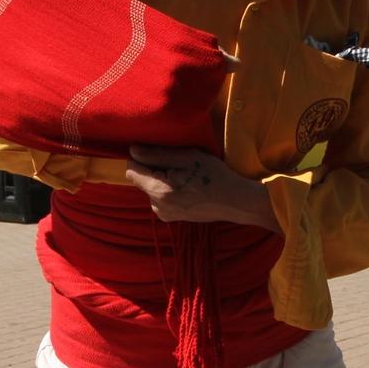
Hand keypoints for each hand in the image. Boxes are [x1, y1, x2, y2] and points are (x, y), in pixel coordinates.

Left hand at [127, 146, 276, 229]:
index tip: (160, 153)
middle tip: (181, 165)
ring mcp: (164, 214)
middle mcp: (157, 206)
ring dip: (164, 179)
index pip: (132, 170)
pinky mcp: (172, 217)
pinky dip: (170, 189)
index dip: (142, 158)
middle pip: (143, 179)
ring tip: (187, 176)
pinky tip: (188, 187)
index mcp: (159, 191)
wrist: (236, 202)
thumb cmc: (215, 176)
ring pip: (153, 187)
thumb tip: (132, 150)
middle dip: (156, 169)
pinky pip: (161, 197)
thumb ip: (157, 155)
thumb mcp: (187, 158)